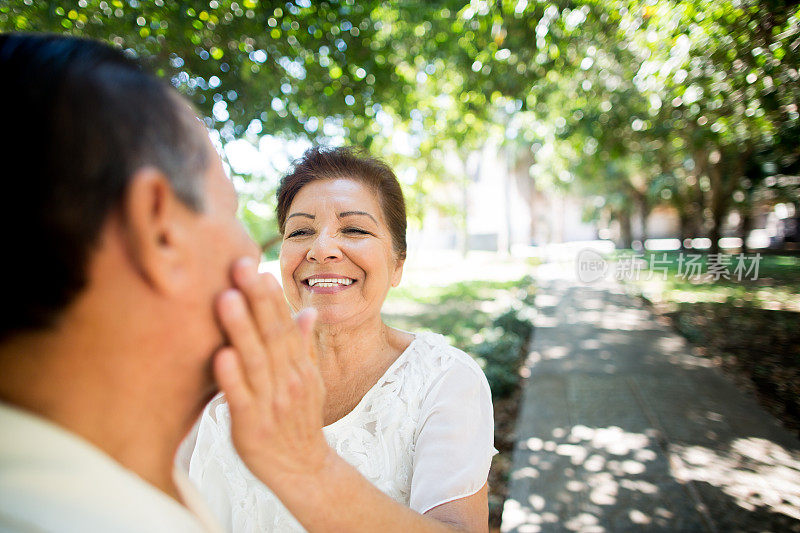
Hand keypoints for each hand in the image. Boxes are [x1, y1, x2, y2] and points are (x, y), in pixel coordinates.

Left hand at [212, 257, 330, 486]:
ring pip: (255, 361)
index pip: (284, 326)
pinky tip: (221, 355)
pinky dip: (231, 378)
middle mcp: (286, 381)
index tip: (257, 268)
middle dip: (256, 300)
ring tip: (227, 298)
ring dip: (241, 329)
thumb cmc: (298, 421)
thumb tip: (306, 311)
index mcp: (298, 368)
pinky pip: (240, 399)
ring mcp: (269, 403)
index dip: (270, 297)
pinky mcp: (250, 426)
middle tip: (239, 266)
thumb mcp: (309, 381)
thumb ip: (304, 346)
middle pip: (271, 335)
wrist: (302, 470)